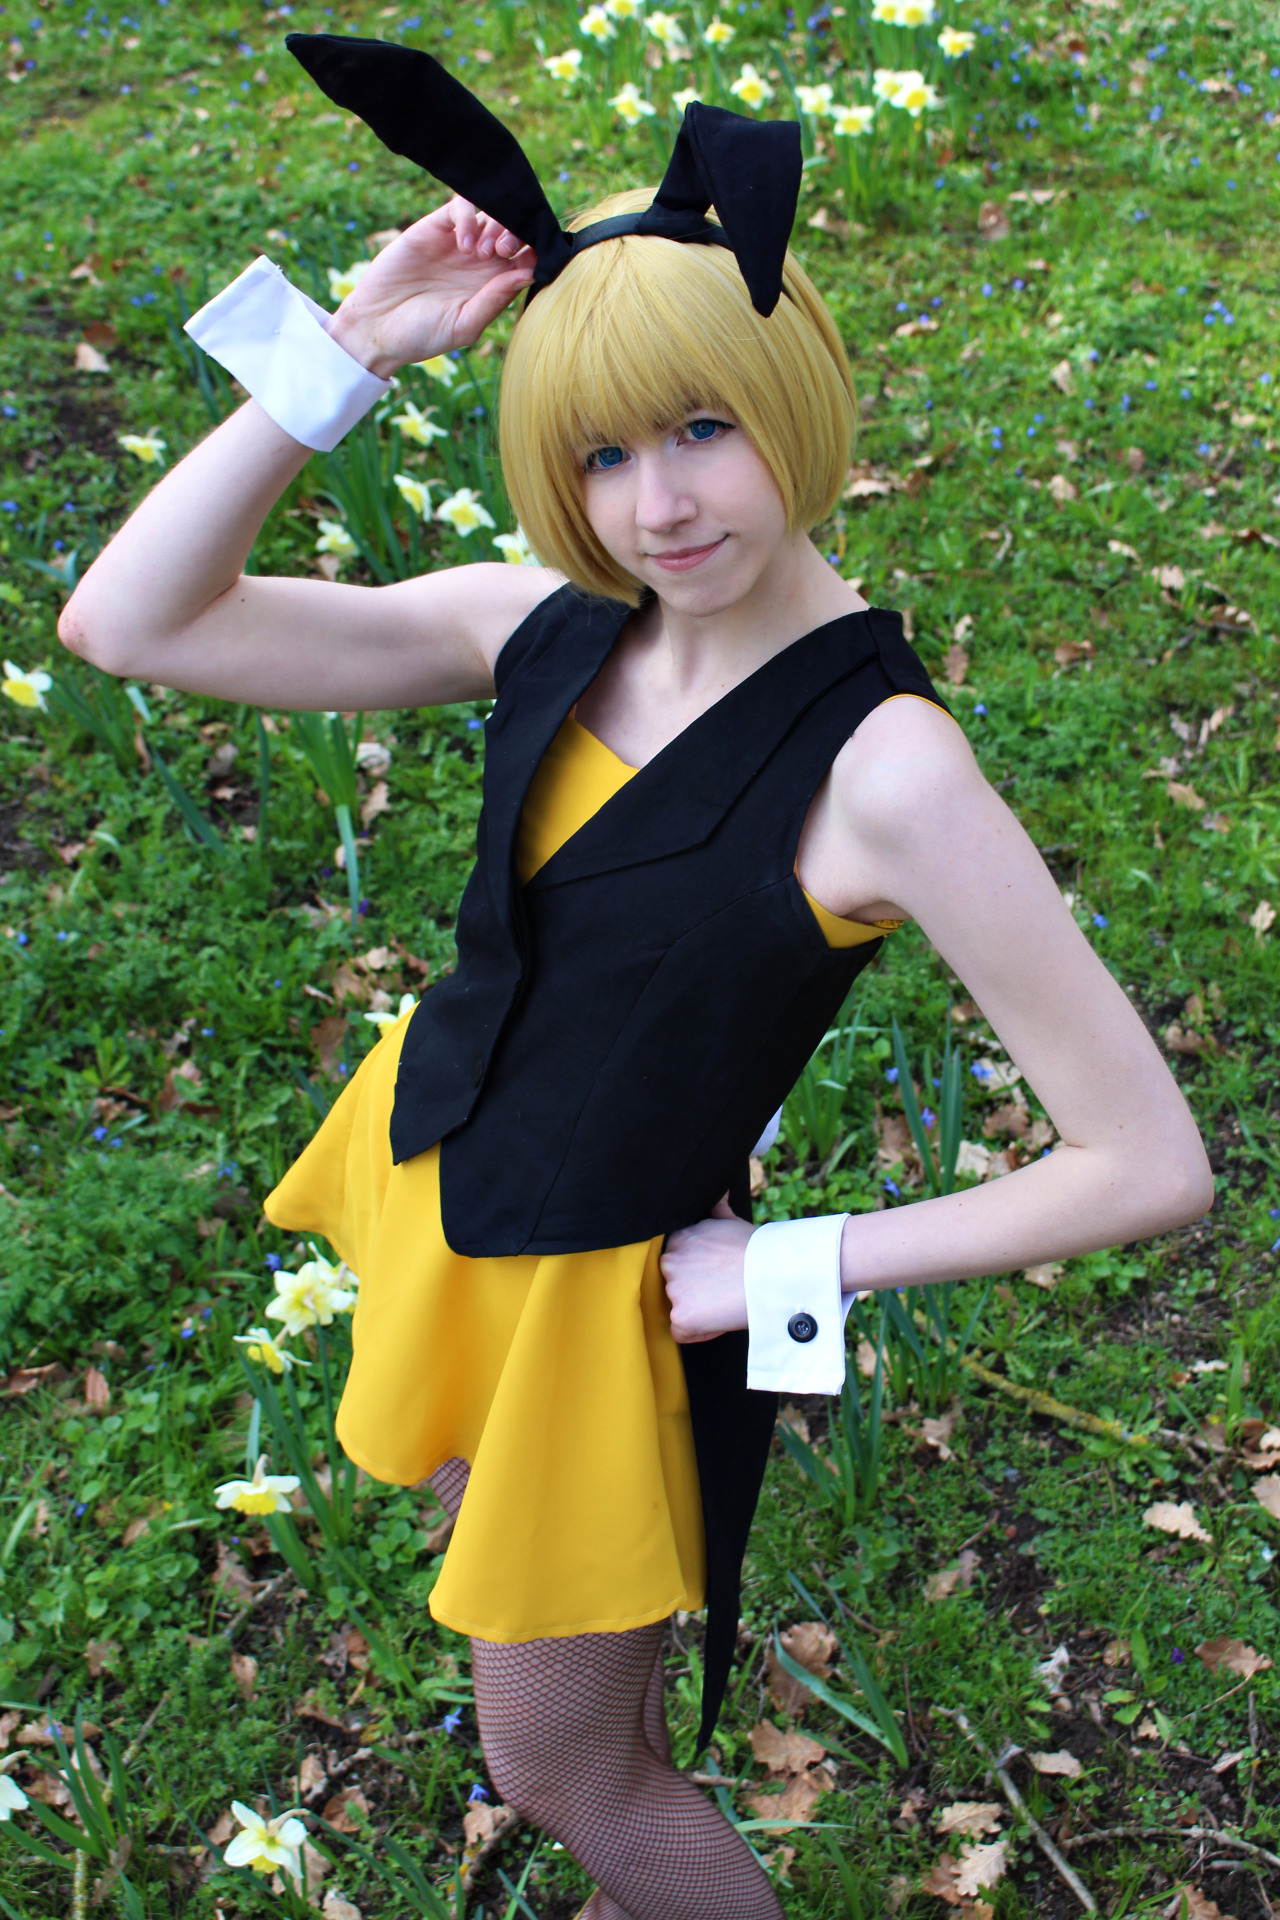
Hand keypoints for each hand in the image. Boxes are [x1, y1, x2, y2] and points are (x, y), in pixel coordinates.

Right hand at [326, 197, 534, 379]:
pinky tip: (462, 244)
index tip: (532, 262)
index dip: (535, 254)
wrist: (376, 327)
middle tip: (504, 254)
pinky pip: (461, 207)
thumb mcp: (465, 325)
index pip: (526, 260)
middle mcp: (480, 262)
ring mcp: (458, 243)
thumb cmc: (422, 335)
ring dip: (497, 227)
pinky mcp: (434, 228)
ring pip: (492, 215)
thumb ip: (495, 300)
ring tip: (482, 253)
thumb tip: (529, 274)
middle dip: (518, 236)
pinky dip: (469, 218)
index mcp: (493, 286)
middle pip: (514, 232)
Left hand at [660, 1197, 755, 1343]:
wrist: (770, 1274)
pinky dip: (700, 1332)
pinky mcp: (680, 1315)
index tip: (716, 1276)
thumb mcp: (732, 1223)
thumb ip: (717, 1211)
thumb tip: (719, 1194)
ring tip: (725, 1304)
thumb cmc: (757, 1250)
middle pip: (674, 1283)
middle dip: (693, 1290)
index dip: (697, 1272)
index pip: (677, 1261)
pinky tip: (720, 1320)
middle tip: (722, 1291)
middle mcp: (670, 1261)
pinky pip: (682, 1332)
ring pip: (678, 1308)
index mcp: (680, 1238)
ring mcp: (673, 1289)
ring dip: (697, 1311)